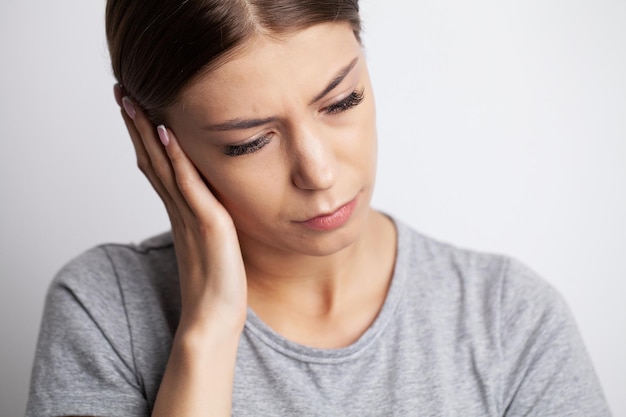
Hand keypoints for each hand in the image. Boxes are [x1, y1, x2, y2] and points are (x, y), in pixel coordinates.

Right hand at [114, 85, 247, 332]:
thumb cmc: (217, 287)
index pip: (157, 167)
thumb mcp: (212, 245)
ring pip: (162, 166)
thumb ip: (207, 221)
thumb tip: (212, 207)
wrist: (214, 320)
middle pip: (151, 159)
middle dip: (136, 125)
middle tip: (122, 92)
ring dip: (147, 132)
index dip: (144, 137)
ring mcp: (189, 216)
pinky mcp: (205, 225)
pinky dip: (176, 158)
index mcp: (181, 213)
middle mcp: (179, 210)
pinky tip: (167, 132)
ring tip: (133, 101)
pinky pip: (187, 185)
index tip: (135, 108)